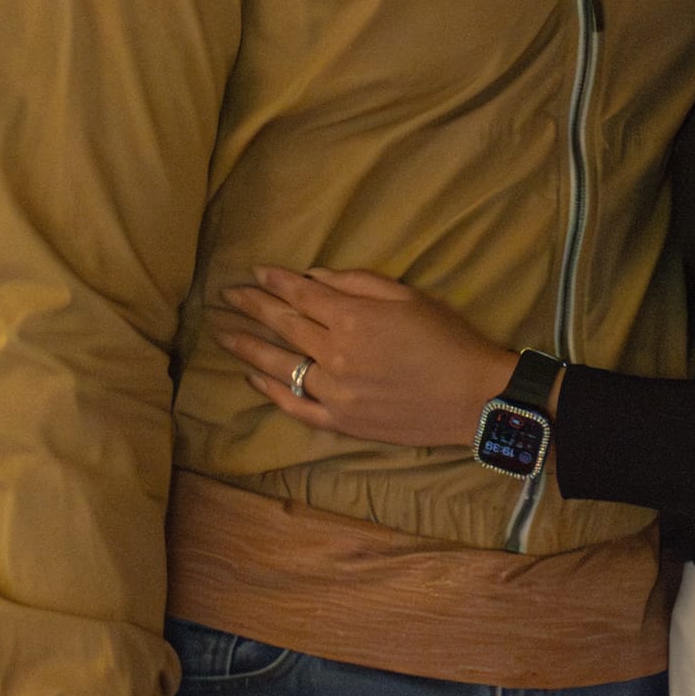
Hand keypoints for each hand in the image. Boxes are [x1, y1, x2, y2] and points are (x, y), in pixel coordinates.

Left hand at [219, 263, 516, 449]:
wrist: (473, 397)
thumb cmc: (447, 338)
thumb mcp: (407, 296)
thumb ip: (357, 283)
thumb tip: (313, 276)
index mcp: (353, 318)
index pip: (300, 295)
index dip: (274, 282)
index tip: (253, 273)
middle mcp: (335, 354)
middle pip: (283, 325)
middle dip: (251, 306)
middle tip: (224, 296)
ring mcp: (334, 392)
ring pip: (279, 365)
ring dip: (247, 346)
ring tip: (221, 333)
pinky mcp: (340, 422)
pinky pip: (295, 406)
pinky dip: (270, 391)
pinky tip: (252, 377)